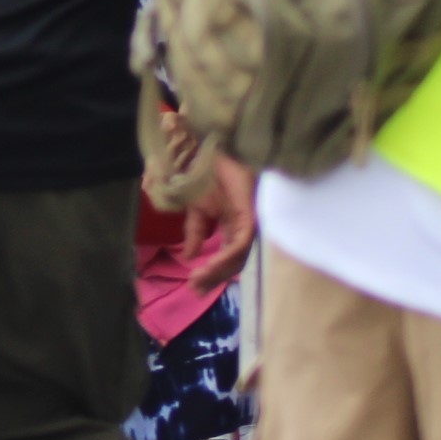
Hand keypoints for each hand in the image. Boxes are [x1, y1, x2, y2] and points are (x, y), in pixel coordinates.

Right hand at [182, 154, 257, 293]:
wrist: (201, 150)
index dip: (212, 272)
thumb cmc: (201, 173)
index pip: (228, 256)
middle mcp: (243, 225)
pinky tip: (210, 264)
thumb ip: (196, 232)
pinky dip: (226, 256)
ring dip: (217, 270)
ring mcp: (248, 220)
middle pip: (234, 261)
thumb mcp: (195, 208)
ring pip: (239, 256)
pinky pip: (241, 242)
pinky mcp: (249, 214)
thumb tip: (191, 255)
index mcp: (232, 224)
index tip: (193, 285)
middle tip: (194, 289)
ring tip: (197, 279)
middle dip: (214, 277)